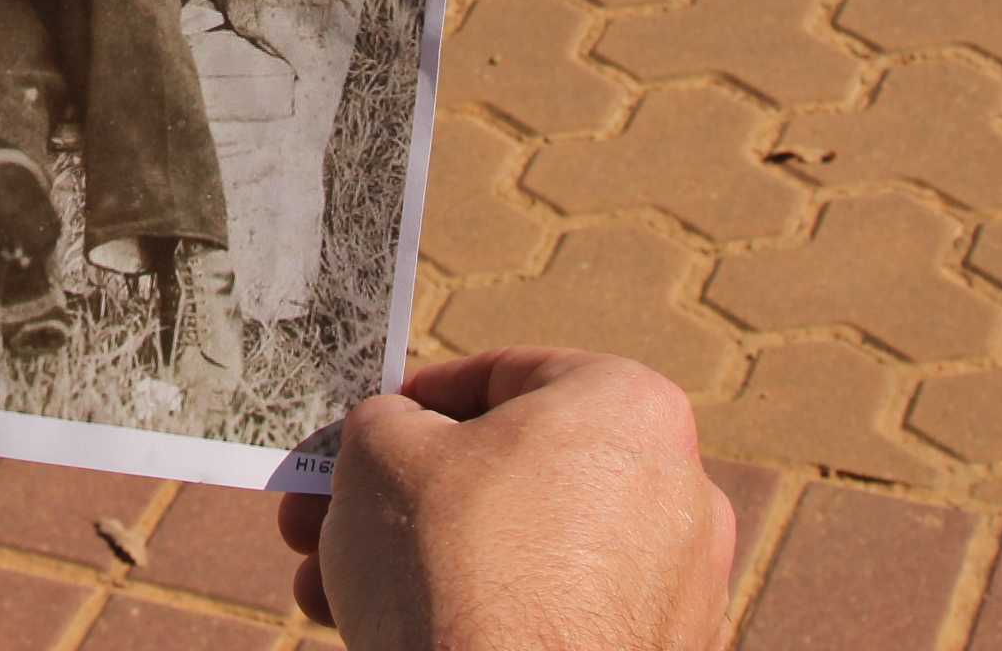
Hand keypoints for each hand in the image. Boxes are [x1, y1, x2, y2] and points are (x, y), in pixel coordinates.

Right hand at [280, 350, 732, 650]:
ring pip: (518, 550)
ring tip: (328, 587)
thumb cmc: (453, 563)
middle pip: (504, 473)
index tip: (356, 433)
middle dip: (398, 495)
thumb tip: (395, 435)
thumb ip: (384, 422)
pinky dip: (475, 612)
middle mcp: (675, 489)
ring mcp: (675, 587)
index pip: (501, 375)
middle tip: (325, 515)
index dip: (411, 400)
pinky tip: (384, 630)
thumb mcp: (379, 454)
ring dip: (418, 558)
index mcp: (626, 405)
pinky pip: (550, 614)